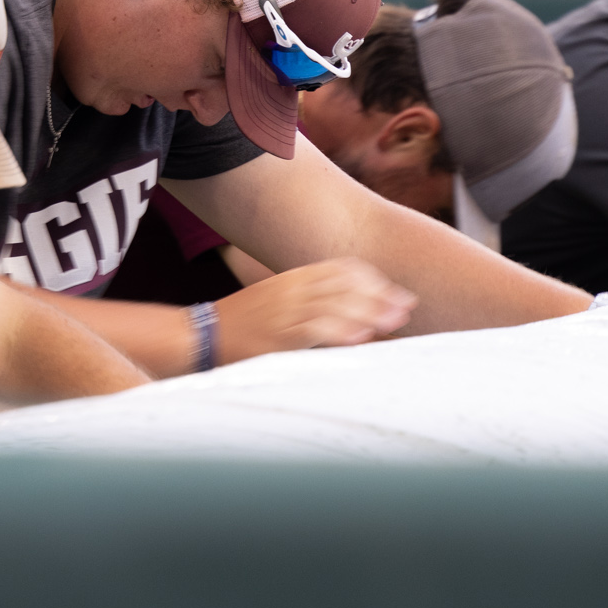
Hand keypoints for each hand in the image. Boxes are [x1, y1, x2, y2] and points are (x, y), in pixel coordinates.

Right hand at [213, 258, 416, 364]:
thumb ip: (305, 301)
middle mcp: (291, 290)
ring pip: (335, 306)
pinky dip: (339, 332)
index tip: (394, 291)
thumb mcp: (274, 301)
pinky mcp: (276, 336)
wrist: (200, 335)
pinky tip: (360, 337)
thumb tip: (341, 310)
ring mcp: (284, 312)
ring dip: (368, 313)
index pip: (340, 270)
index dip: (371, 280)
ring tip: (394, 322)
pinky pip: (313, 330)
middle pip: (344, 287)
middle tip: (407, 308)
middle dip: (379, 297)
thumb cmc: (239, 323)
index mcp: (291, 279)